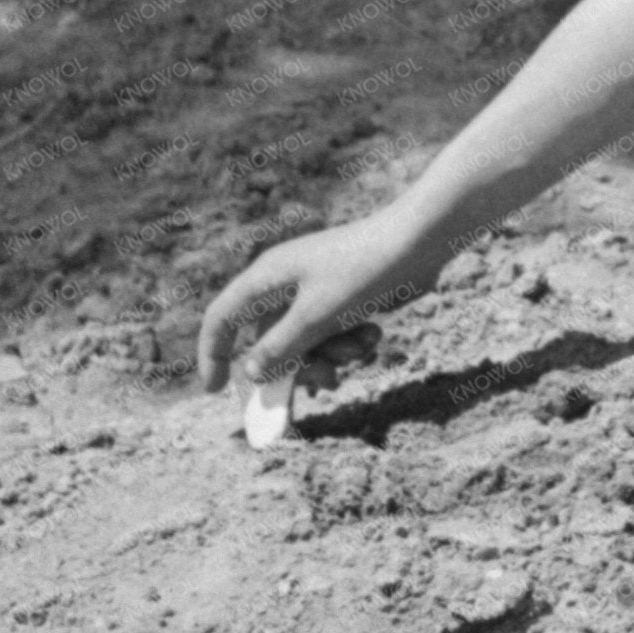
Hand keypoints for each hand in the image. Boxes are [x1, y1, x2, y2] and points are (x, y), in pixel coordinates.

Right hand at [194, 207, 447, 392]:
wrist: (421, 240)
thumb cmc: (364, 270)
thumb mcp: (316, 316)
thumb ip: (279, 348)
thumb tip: (252, 372)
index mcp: (267, 277)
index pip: (221, 318)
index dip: (212, 355)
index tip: (214, 392)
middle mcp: (285, 283)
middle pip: (270, 341)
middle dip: (296, 366)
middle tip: (325, 383)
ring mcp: (315, 290)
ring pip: (305, 343)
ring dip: (331, 356)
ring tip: (361, 349)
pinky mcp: (343, 298)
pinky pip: (332, 334)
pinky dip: (349, 343)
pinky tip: (374, 337)